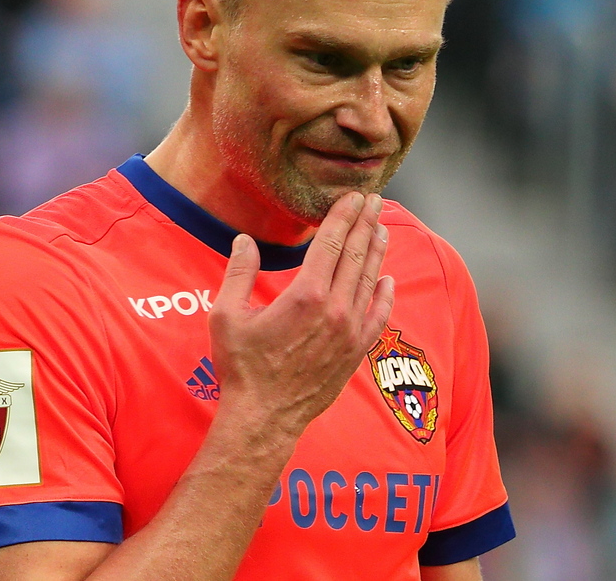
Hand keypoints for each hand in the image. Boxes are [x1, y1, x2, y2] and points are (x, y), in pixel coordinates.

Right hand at [209, 192, 394, 434]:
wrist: (264, 418)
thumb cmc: (242, 368)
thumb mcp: (226, 316)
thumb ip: (239, 273)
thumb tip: (244, 241)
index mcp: (305, 294)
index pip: (332, 242)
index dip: (343, 216)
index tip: (353, 197)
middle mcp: (335, 309)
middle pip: (356, 255)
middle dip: (366, 223)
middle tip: (374, 201)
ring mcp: (350, 331)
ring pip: (370, 280)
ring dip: (377, 251)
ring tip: (382, 227)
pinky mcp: (356, 352)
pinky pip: (378, 316)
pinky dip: (385, 294)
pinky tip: (388, 279)